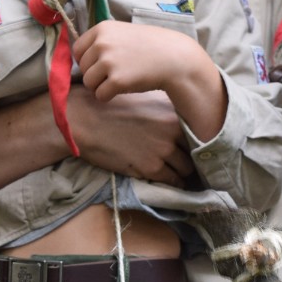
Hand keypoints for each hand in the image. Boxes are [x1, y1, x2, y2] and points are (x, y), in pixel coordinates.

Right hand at [70, 91, 194, 185]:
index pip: (195, 132)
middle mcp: (172, 132)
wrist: (86, 120)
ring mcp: (162, 151)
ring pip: (185, 169)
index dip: (193, 140)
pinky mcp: (150, 168)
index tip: (190, 146)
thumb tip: (178, 113)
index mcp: (171, 114)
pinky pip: (172, 180)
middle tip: (186, 162)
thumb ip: (164, 107)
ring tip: (180, 174)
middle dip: (190, 157)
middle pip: (193, 151)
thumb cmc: (111, 106)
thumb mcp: (143, 98)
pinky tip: (171, 182)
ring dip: (183, 172)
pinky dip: (173, 182)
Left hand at [74, 21, 226, 143]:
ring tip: (119, 80)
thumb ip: (101, 41)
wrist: (174, 58)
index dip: (87, 60)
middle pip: (83, 68)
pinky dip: (109, 96)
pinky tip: (123, 88)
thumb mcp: (122, 33)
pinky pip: (100, 95)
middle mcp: (102, 43)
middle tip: (115, 73)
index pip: (77, 50)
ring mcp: (109, 62)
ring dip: (101, 86)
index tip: (101, 64)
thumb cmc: (149, 46)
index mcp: (102, 29)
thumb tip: (77, 57)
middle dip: (96, 74)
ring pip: (89, 83)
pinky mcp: (117, 81)